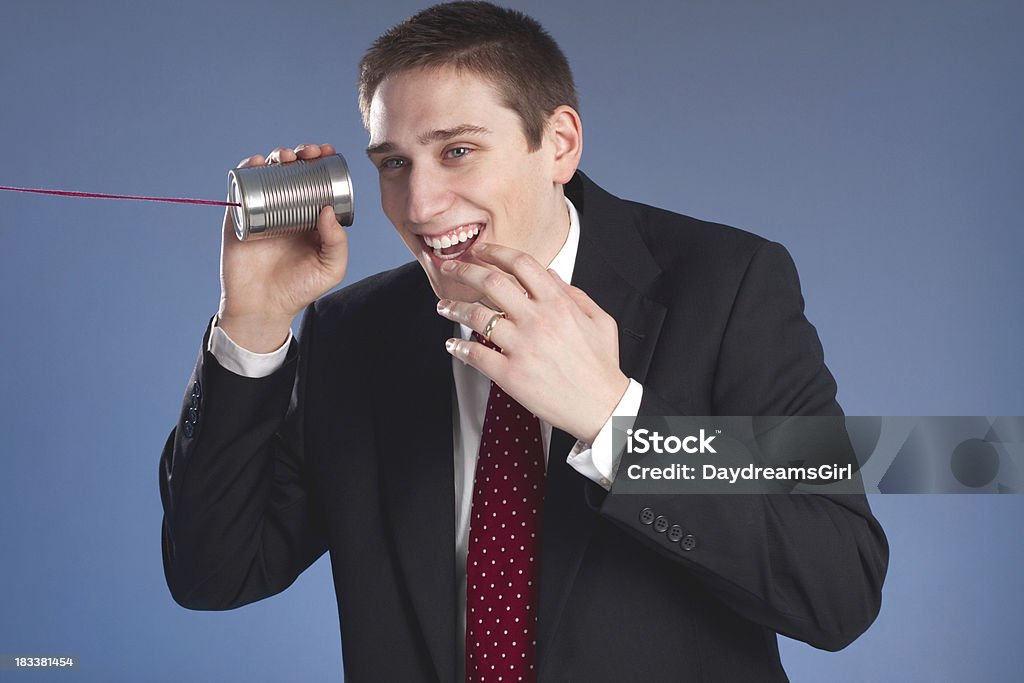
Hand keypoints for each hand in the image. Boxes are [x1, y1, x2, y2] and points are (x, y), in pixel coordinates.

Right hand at [217, 143, 348, 351]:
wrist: (261, 307)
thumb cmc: (299, 289)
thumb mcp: (330, 269)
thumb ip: (337, 243)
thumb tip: (328, 209)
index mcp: (311, 218)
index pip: (318, 182)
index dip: (322, 164)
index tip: (326, 153)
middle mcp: (287, 210)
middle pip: (294, 172)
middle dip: (301, 155)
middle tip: (307, 153)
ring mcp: (262, 211)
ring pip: (269, 174)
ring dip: (276, 156)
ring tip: (285, 157)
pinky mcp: (240, 215)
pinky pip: (242, 187)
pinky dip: (247, 169)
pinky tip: (258, 162)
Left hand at [436, 243, 628, 443]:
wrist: (601, 406)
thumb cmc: (601, 364)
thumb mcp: (599, 320)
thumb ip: (574, 293)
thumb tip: (550, 274)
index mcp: (558, 303)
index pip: (521, 263)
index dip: (495, 252)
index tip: (480, 250)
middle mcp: (537, 320)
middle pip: (491, 283)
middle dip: (464, 270)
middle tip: (451, 268)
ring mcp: (522, 347)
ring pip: (476, 317)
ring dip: (454, 308)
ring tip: (444, 306)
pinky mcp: (510, 374)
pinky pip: (476, 355)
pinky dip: (460, 348)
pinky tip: (453, 345)